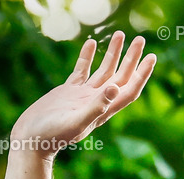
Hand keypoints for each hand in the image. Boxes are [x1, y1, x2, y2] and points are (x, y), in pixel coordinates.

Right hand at [11, 31, 156, 152]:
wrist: (32, 139)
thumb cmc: (53, 135)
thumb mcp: (76, 121)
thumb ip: (96, 106)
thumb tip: (114, 87)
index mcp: (103, 110)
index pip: (129, 90)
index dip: (142, 74)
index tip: (152, 57)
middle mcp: (96, 102)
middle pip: (120, 77)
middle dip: (132, 59)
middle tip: (141, 40)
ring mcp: (83, 96)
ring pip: (103, 71)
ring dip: (113, 54)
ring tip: (120, 34)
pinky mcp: (68, 91)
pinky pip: (82, 70)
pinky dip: (88, 57)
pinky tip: (91, 43)